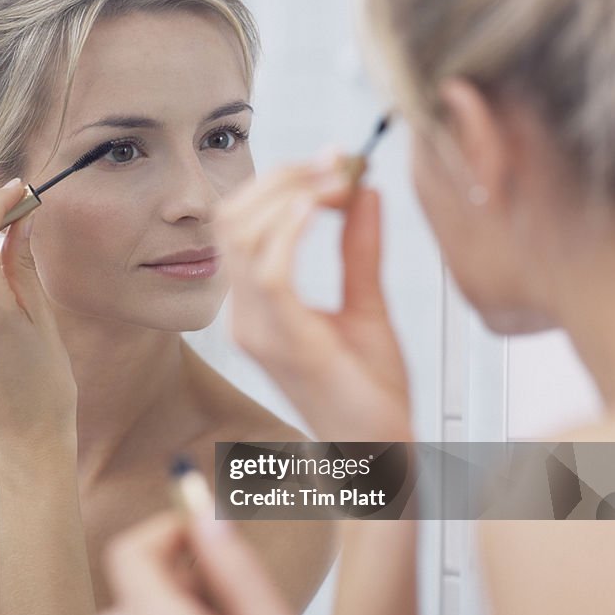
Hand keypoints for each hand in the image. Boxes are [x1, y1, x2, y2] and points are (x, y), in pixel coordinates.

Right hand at [215, 163, 411, 440]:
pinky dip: (290, 229)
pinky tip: (318, 205)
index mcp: (257, 308)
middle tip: (334, 160)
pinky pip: (270, 270)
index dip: (281, 183)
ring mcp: (257, 329)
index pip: (243, 226)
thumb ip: (359, 249)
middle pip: (233, 221)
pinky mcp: (284, 341)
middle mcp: (245, 316)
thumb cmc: (371, 393)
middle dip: (281, 178)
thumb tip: (365, 192)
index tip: (334, 161)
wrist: (382, 454)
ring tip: (335, 177)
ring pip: (243, 236)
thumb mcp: (366, 305)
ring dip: (290, 194)